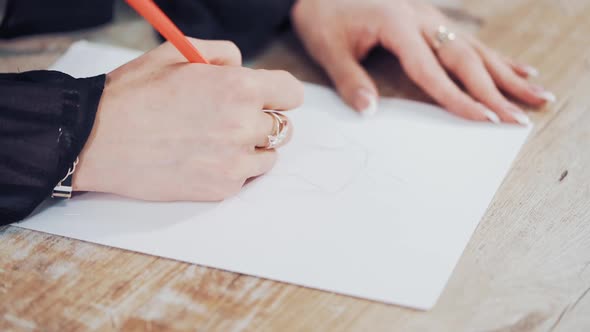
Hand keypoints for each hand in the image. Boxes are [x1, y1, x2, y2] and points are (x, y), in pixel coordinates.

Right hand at [73, 38, 303, 200]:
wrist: (96, 140)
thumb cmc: (133, 95)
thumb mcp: (177, 53)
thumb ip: (221, 54)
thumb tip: (242, 66)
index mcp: (239, 87)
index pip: (293, 93)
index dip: (280, 93)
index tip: (268, 98)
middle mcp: (244, 125)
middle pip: (283, 126)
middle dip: (262, 119)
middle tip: (232, 119)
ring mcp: (235, 160)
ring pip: (270, 154)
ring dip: (253, 147)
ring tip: (217, 141)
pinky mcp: (222, 188)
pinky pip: (246, 176)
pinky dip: (234, 168)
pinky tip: (204, 159)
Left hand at [291, 0, 555, 123]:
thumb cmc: (324, 19)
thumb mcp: (329, 50)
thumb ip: (350, 80)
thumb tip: (369, 112)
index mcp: (397, 24)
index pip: (432, 70)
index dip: (458, 98)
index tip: (484, 119)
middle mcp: (421, 18)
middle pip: (466, 58)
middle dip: (495, 91)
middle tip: (520, 118)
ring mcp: (430, 18)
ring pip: (477, 48)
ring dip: (508, 74)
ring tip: (538, 96)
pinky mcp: (432, 21)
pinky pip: (470, 41)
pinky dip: (497, 58)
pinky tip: (521, 70)